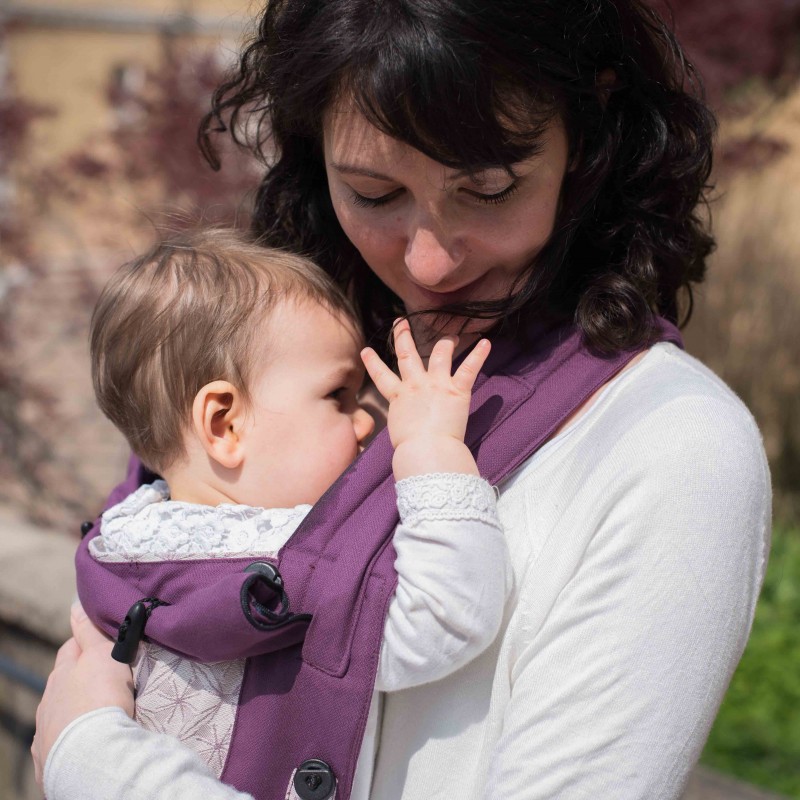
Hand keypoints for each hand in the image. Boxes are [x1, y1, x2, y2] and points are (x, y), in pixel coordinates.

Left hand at [31, 602, 134, 786]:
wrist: (90, 752)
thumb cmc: (100, 696)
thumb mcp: (102, 654)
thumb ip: (89, 631)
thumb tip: (76, 606)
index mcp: (61, 673)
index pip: (71, 649)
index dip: (86, 644)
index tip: (102, 645)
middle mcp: (49, 699)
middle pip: (62, 681)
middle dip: (78, 677)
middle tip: (103, 679)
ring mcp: (46, 729)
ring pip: (58, 711)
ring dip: (73, 709)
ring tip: (96, 713)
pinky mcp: (49, 757)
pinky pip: (58, 741)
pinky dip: (69, 736)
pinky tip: (82, 740)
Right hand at [361, 319, 490, 477]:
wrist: (425, 450)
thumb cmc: (411, 449)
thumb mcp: (399, 432)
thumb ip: (403, 423)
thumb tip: (408, 429)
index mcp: (398, 397)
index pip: (381, 376)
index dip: (372, 362)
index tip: (366, 350)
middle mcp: (415, 385)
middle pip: (407, 355)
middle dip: (403, 337)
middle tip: (402, 322)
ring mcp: (436, 384)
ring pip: (439, 354)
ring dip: (445, 343)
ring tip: (451, 336)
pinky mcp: (457, 390)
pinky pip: (469, 368)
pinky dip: (479, 355)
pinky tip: (485, 342)